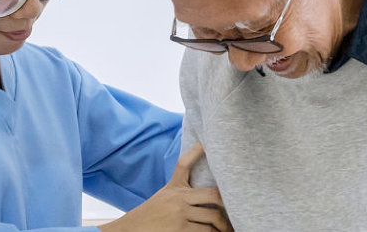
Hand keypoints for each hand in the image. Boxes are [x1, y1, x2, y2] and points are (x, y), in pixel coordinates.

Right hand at [98, 144, 231, 231]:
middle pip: (213, 195)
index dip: (195, 151)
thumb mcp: (162, 198)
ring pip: (212, 217)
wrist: (130, 229)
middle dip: (227, 204)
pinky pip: (205, 231)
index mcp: (173, 188)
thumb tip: (198, 196)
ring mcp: (180, 214)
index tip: (205, 143)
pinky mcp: (180, 229)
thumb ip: (179, 193)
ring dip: (223, 226)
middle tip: (235, 210)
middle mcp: (178, 198)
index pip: (183, 164)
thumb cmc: (149, 216)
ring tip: (229, 229)